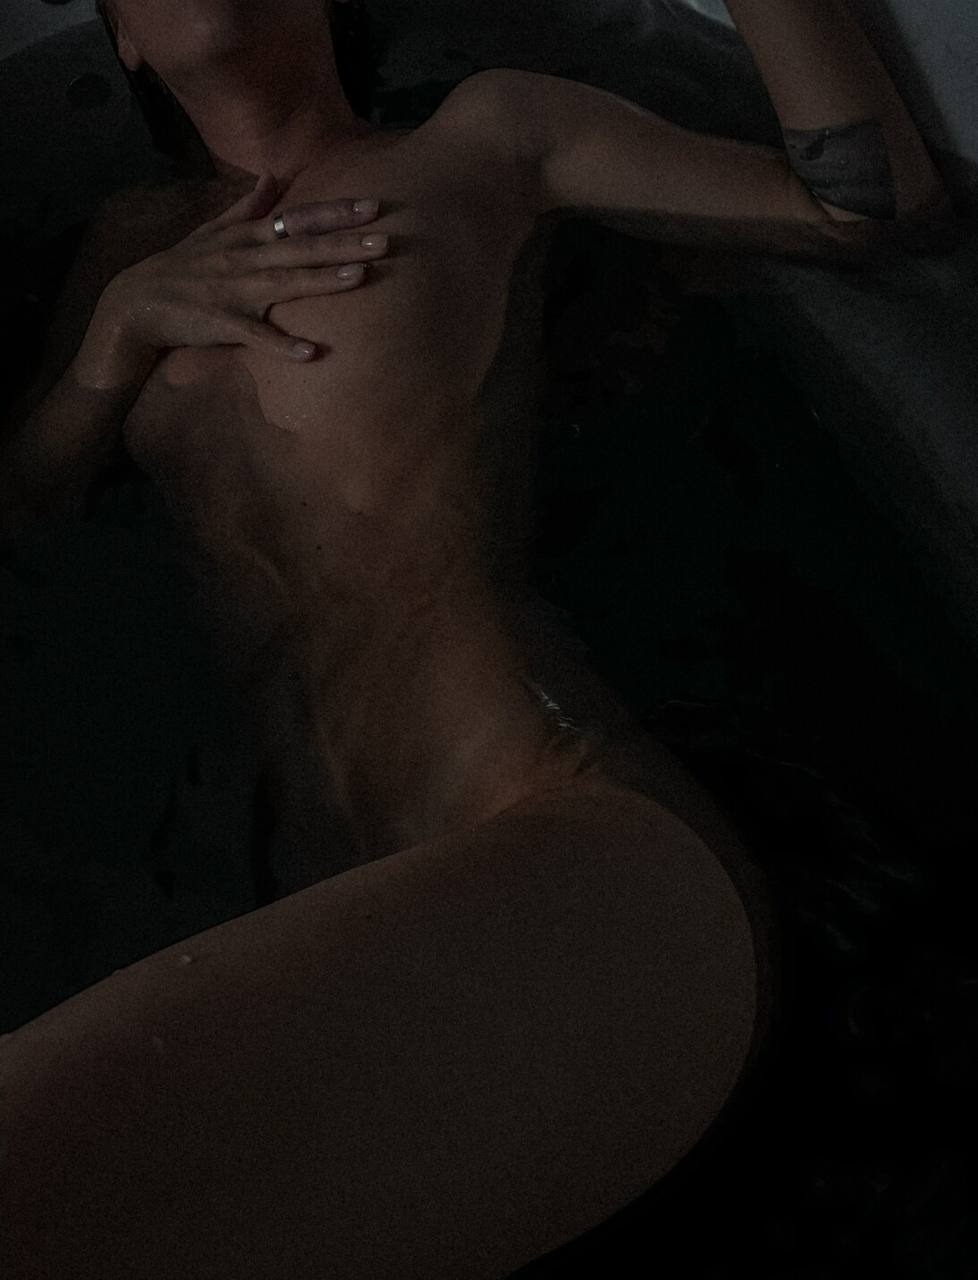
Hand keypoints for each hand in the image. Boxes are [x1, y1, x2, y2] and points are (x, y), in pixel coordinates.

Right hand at [102, 173, 387, 363]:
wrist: (136, 304)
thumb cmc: (180, 268)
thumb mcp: (211, 231)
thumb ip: (245, 206)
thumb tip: (270, 175)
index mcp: (246, 236)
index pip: (298, 219)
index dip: (335, 212)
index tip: (372, 205)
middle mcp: (245, 258)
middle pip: (301, 248)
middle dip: (343, 243)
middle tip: (386, 239)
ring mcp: (234, 291)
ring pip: (285, 284)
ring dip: (323, 281)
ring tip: (361, 277)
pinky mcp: (222, 324)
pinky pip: (256, 337)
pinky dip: (282, 345)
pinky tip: (311, 353)